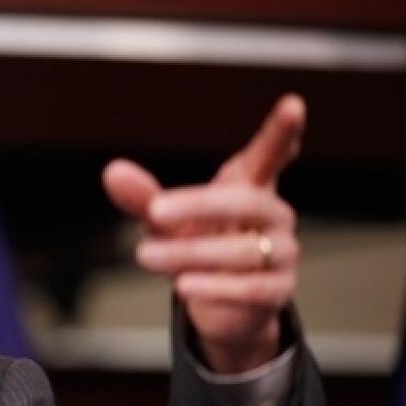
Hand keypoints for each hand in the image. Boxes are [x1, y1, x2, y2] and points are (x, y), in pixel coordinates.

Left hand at [102, 95, 304, 372]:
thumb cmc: (196, 242)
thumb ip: (142, 196)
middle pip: (247, 202)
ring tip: (145, 255)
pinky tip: (184, 286)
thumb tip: (113, 172)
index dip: (282, 132)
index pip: (271, 154)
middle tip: (154, 210)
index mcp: (249, 186)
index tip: (292, 104)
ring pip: (243, 250)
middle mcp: (273, 215)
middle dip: (197, 205)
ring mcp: (282, 252)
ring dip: (190, 253)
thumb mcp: (164, 219)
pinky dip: (215, 288)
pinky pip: (252, 288)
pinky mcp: (278, 291)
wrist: (217, 301)